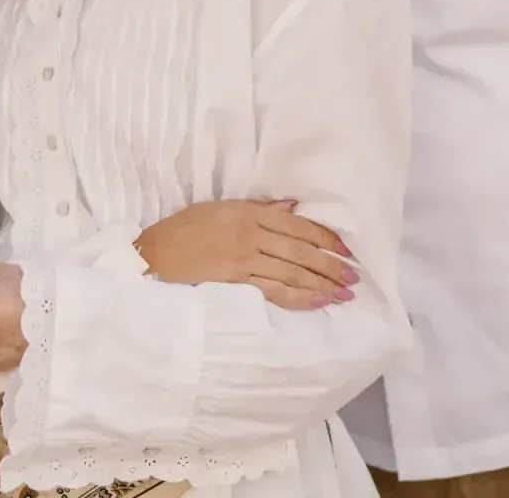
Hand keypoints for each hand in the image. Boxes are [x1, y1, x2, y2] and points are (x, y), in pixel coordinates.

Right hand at [136, 199, 356, 309]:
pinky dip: (298, 297)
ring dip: (321, 284)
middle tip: (354, 278)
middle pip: (299, 249)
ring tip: (343, 294)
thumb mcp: (220, 208)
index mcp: (248, 212)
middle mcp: (249, 233)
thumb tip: (291, 207)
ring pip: (291, 271)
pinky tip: (317, 302)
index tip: (345, 250)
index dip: (324, 237)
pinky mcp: (234, 282)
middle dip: (330, 264)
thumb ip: (258, 209)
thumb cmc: (184, 229)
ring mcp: (243, 259)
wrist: (154, 253)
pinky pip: (273, 290)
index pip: (296, 224)